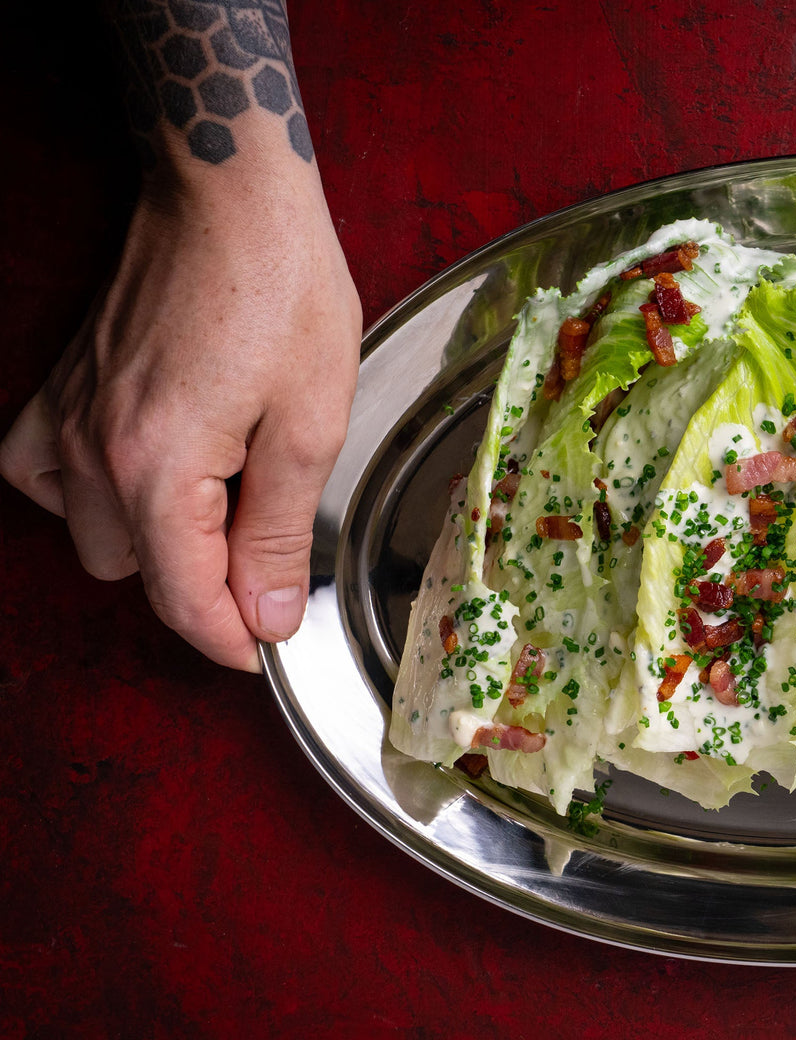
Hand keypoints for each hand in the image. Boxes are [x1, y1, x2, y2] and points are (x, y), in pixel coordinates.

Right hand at [0, 170, 360, 670]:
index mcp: (158, 466)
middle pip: (137, 577)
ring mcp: (64, 418)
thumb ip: (280, 532)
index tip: (272, 649)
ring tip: (222, 498)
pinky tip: (149, 471)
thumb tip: (269, 616)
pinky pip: (44, 479)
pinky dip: (93, 495)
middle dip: (203, 584)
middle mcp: (90, 451)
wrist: (228, 193)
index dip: (235, 641)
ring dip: (153, 542)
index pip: (183, 599)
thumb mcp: (310, 424)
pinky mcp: (60, 389)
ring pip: (92, 537)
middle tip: (269, 553)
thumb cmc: (281, 289)